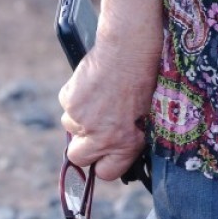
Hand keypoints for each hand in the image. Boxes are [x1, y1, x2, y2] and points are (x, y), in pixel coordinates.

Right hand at [59, 0, 162, 181]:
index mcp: (124, 142)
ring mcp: (81, 118)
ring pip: (72, 127)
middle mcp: (100, 135)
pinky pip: (68, 104)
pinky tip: (94, 82)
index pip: (106, 173)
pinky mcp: (69, 98)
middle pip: (79, 157)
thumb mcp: (149, 112)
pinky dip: (76, 97)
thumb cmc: (147, 76)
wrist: (130, 45)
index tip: (108, 154)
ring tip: (102, 95)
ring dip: (82, 117)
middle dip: (86, 147)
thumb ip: (133, 134)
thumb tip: (124, 147)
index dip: (107, 163)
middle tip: (98, 128)